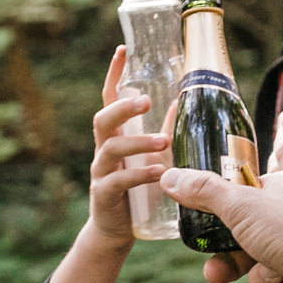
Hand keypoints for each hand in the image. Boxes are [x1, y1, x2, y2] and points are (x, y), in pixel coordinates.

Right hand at [86, 47, 167, 245]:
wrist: (116, 231)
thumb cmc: (138, 190)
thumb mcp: (152, 158)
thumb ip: (163, 133)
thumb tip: (181, 103)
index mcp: (115, 136)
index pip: (109, 98)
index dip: (113, 75)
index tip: (122, 50)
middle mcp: (104, 150)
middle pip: (104, 118)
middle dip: (124, 107)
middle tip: (148, 102)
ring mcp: (101, 172)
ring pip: (111, 148)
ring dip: (139, 143)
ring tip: (163, 143)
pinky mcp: (104, 195)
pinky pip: (118, 180)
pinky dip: (139, 175)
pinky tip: (158, 172)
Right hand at [162, 165, 282, 282]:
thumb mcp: (239, 204)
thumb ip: (204, 192)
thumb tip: (169, 177)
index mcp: (278, 191)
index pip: (239, 206)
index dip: (220, 226)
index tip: (204, 237)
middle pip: (246, 247)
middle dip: (233, 264)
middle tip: (216, 273)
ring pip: (264, 276)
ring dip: (267, 280)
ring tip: (282, 274)